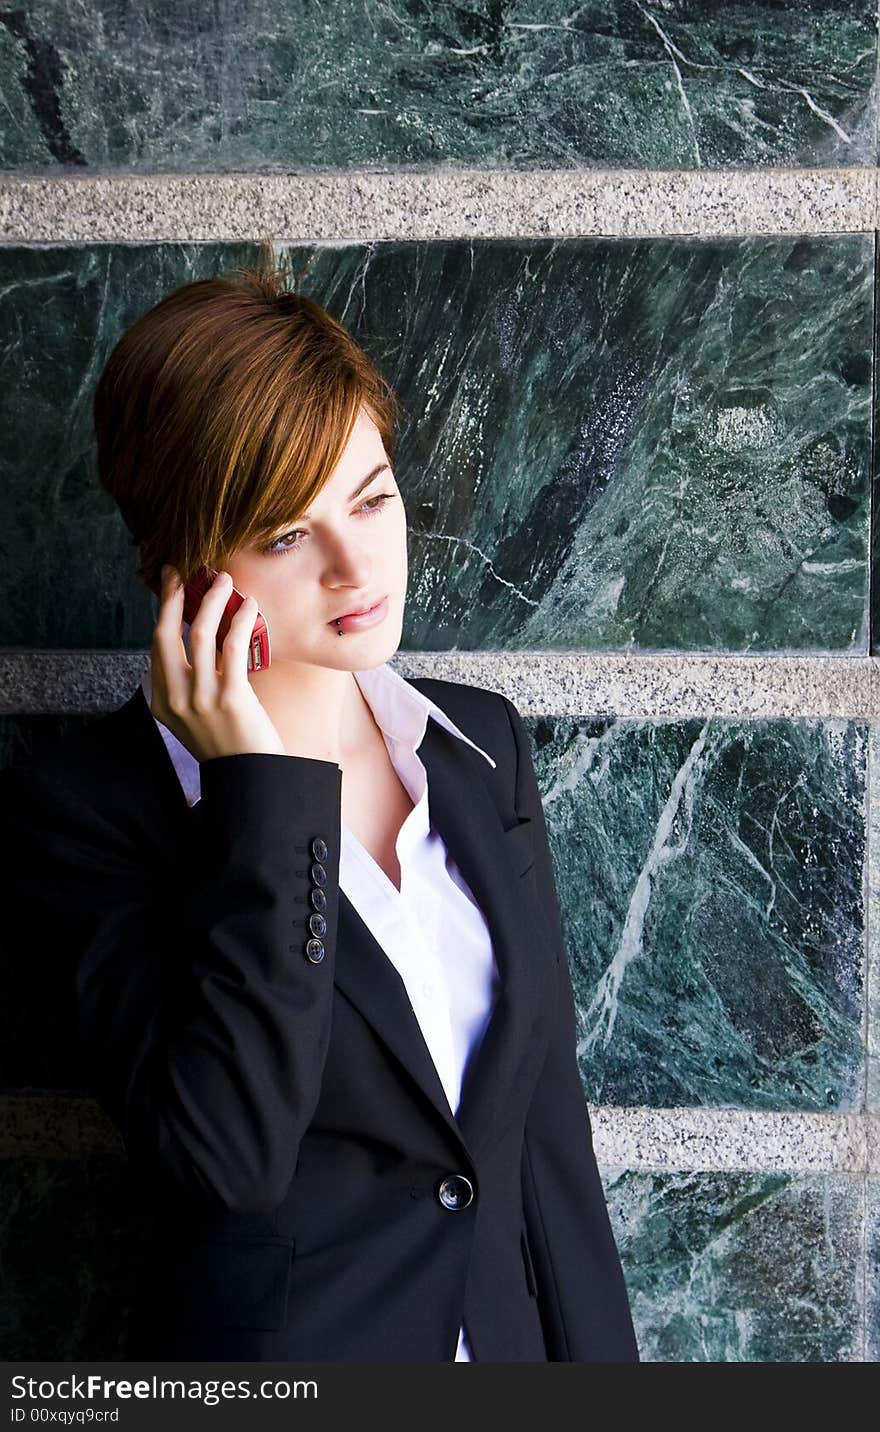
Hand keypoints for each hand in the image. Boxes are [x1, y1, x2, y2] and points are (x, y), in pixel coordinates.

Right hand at [149, 565, 287, 761]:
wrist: (251, 780)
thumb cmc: (230, 745)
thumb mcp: (195, 718)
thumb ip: (189, 686)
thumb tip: (202, 640)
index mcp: (161, 703)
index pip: (157, 646)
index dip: (165, 610)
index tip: (173, 584)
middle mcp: (174, 700)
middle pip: (166, 634)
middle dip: (174, 596)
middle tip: (187, 570)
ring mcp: (200, 701)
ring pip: (199, 635)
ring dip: (211, 601)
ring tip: (225, 580)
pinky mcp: (230, 700)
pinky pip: (231, 649)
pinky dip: (239, 622)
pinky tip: (249, 606)